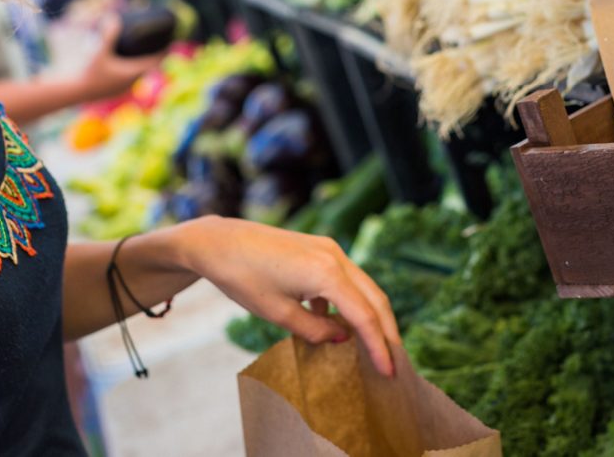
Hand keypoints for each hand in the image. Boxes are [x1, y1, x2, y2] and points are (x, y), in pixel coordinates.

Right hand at [76, 15, 164, 100]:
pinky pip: (132, 79)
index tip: (170, 43)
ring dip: (146, 64)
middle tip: (160, 43)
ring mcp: (125, 88)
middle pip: (151, 68)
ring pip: (141, 75)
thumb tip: (113, 17)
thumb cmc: (89, 72)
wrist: (77, 92)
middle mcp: (131, 82)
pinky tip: (130, 63)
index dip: (164, 53)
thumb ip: (108, 35)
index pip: (155, 63)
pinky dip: (136, 70)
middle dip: (156, 57)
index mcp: (132, 73)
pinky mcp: (117, 90)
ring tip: (146, 51)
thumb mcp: (99, 51)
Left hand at [182, 217, 400, 376]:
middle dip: (387, 331)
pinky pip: (345, 278)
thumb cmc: (243, 278)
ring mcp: (328, 248)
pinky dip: (349, 302)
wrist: (218, 241)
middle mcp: (335, 256)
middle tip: (395, 362)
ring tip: (375, 346)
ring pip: (363, 286)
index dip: (379, 347)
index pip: (364, 316)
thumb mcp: (278, 313)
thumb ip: (315, 329)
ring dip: (370, 315)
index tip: (389, 372)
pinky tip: (337, 325)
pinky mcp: (319, 248)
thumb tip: (343, 338)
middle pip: (374, 298)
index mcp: (327, 273)